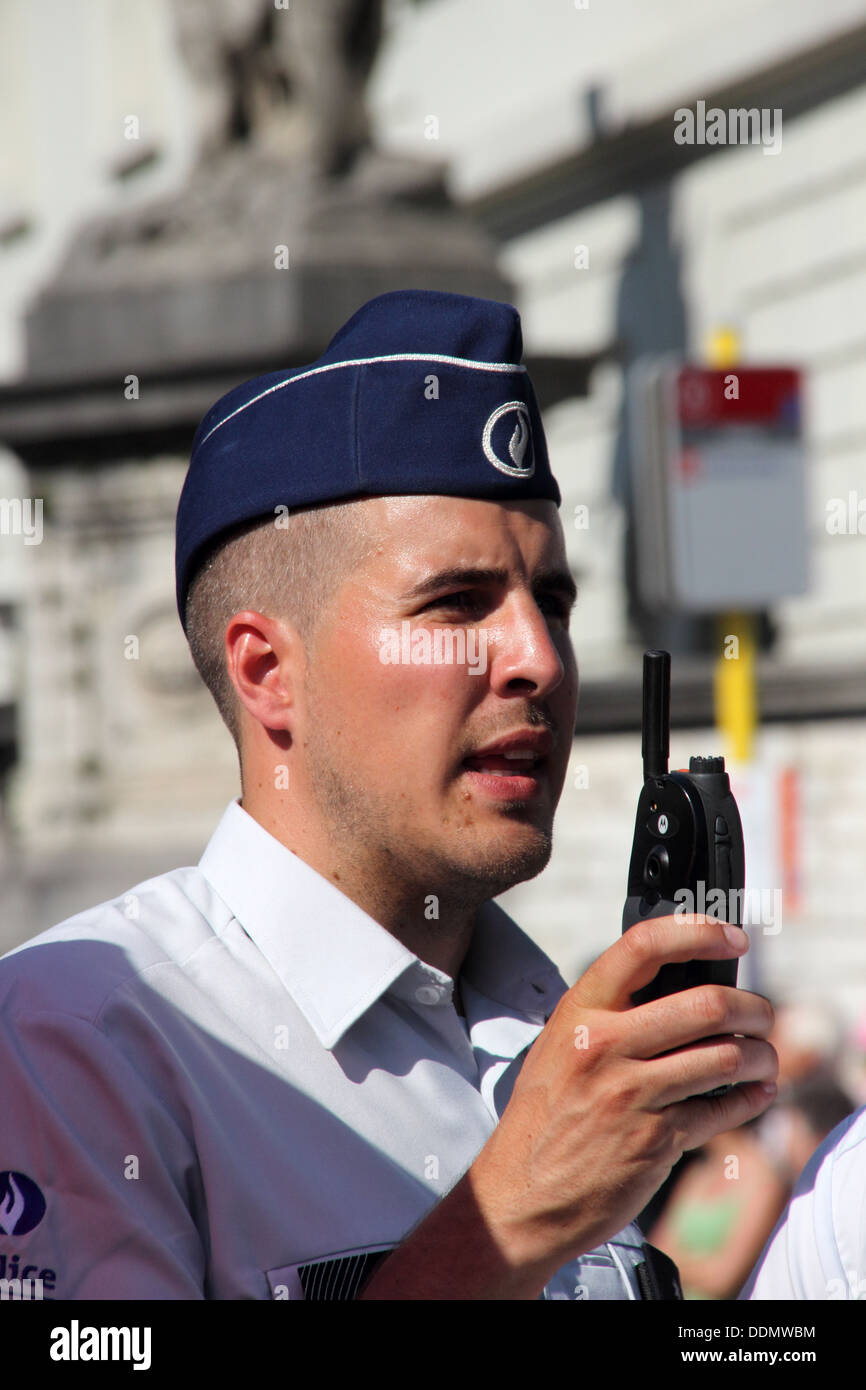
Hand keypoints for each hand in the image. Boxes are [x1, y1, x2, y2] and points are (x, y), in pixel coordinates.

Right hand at [468, 915, 776, 1282]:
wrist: (522, 1194)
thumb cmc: (545, 1115)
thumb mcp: (561, 1046)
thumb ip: (610, 1014)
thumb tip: (682, 985)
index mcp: (580, 1012)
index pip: (642, 947)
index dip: (697, 932)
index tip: (732, 940)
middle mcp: (605, 1046)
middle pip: (705, 1004)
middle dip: (752, 1007)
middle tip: (762, 1014)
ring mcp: (631, 1094)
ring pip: (725, 1057)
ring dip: (760, 1056)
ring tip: (764, 1056)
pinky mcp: (655, 1139)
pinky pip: (721, 1109)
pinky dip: (750, 1098)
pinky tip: (756, 1092)